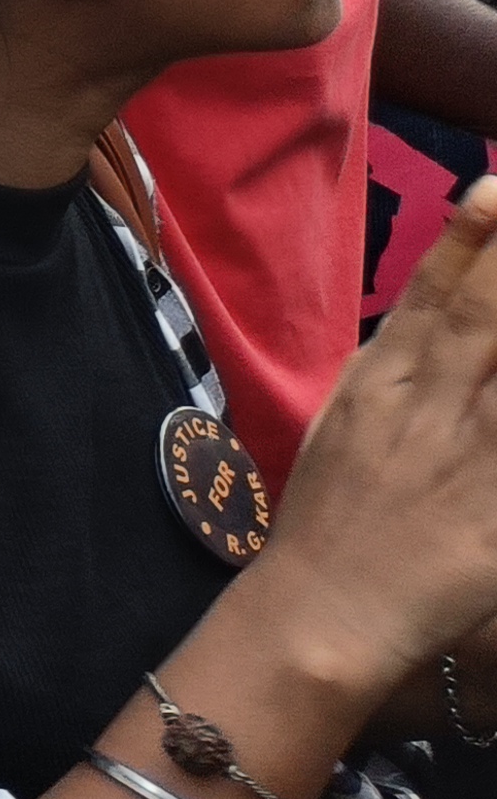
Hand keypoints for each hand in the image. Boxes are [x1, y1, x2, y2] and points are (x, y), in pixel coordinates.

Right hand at [265, 179, 496, 673]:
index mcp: (379, 385)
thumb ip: (392, 372)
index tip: (495, 186)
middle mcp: (421, 411)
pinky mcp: (492, 519)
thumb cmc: (332, 520)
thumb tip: (429, 322)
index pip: (429, 297)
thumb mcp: (345, 425)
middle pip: (479, 321)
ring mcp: (460, 464)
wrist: (319, 612)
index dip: (465, 240)